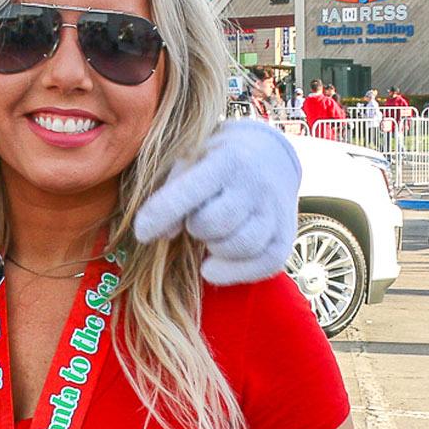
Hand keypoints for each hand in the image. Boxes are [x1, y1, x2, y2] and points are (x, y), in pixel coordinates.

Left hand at [134, 119, 300, 285]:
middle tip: (196, 219)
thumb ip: (170, 193)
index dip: (160, 214)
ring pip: (238, 247)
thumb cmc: (214, 161)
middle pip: (213, 224)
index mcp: (226, 160)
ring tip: (211, 235)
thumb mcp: (189, 161)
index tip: (142, 233)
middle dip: (195, 227)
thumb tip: (163, 236)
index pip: (189, 191)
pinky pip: (262, 266)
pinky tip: (214, 264)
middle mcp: (255, 185)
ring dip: (214, 248)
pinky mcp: (286, 237)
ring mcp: (275, 212)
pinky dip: (234, 272)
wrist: (268, 155)